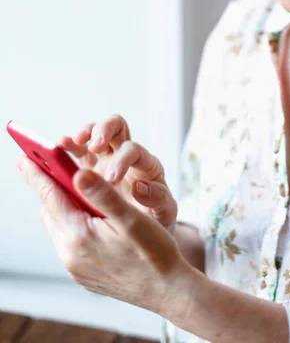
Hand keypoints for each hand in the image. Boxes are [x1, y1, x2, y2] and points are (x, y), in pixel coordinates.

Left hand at [17, 156, 190, 314]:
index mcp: (80, 237)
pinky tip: (85, 215)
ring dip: (60, 205)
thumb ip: (102, 194)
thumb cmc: (154, 253)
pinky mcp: (82, 272)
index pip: (50, 197)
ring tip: (67, 187)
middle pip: (50, 212)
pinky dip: (70, 222)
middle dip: (48, 188)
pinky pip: (67, 241)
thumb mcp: (131, 218)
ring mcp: (75, 266)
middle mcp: (71, 254)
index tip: (24, 158)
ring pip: (58, 226)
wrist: (166, 290)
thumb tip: (78, 173)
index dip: (37, 175)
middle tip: (46, 167)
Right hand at [58, 114, 177, 231]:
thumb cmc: (157, 218)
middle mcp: (127, 155)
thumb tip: (139, 186)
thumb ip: (156, 198)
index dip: (122, 161)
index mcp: (147, 165)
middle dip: (105, 130)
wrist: (147, 228)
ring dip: (86, 132)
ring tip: (73, 141)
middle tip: (94, 145)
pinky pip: (80, 148)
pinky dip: (71, 143)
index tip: (111, 179)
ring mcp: (108, 158)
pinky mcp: (92, 166)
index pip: (135, 152)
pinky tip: (61, 145)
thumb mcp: (163, 212)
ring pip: (97, 131)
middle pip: (118, 127)